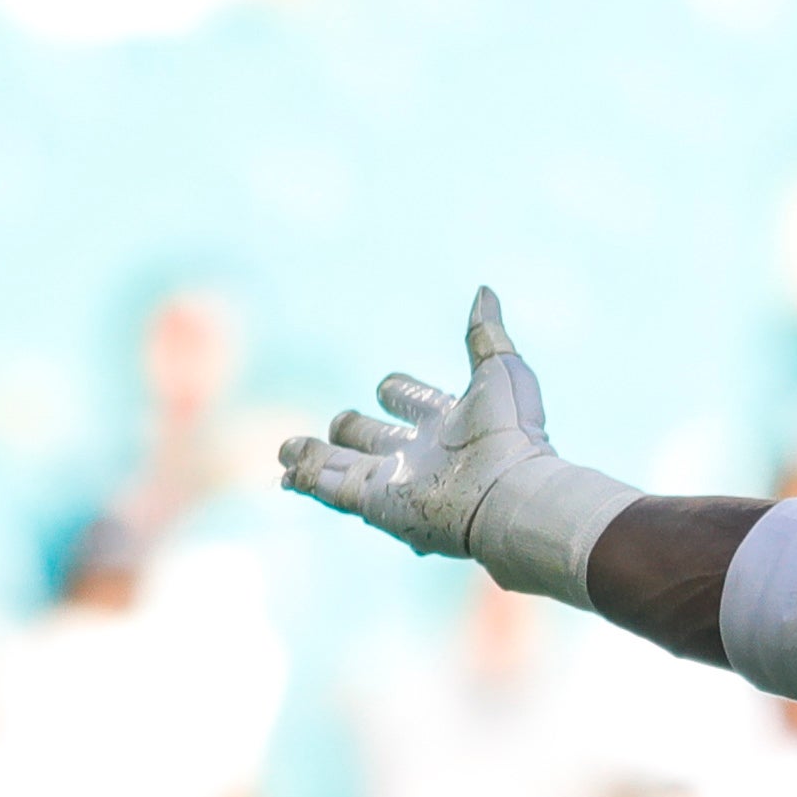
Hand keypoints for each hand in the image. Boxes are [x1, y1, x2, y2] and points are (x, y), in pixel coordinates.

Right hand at [277, 289, 638, 601]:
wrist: (510, 493)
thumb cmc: (511, 435)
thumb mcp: (501, 372)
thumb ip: (485, 334)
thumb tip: (485, 291)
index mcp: (448, 421)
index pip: (411, 400)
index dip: (399, 391)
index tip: (389, 387)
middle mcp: (419, 453)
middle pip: (372, 436)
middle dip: (350, 429)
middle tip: (338, 424)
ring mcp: (396, 482)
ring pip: (343, 464)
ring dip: (314, 458)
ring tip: (285, 452)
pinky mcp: (377, 505)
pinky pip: (333, 489)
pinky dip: (307, 479)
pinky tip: (286, 475)